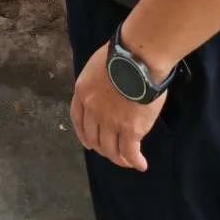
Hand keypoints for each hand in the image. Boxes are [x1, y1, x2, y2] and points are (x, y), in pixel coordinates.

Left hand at [71, 44, 166, 171]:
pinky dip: (135, 161)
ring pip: (110, 149)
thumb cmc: (120, 55)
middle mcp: (93, 110)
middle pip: (93, 138)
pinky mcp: (130, 130)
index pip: (77, 119)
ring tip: (127, 161)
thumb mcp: (97, 66)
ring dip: (118, 158)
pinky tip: (141, 164)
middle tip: (111, 152)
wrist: (136, 59)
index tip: (88, 142)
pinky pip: (130, 152)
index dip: (83, 134)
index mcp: (82, 92)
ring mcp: (110, 122)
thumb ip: (98, 82)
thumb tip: (108, 88)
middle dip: (101, 148)